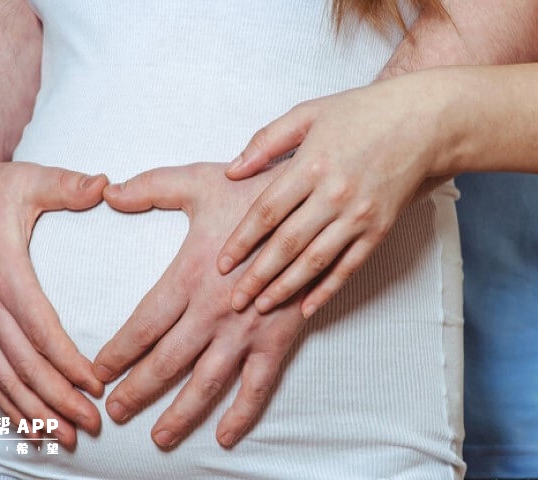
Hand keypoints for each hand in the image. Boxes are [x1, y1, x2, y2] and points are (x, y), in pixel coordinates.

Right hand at [0, 134, 106, 447]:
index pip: (40, 330)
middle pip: (23, 364)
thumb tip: (107, 185)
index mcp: (3, 272)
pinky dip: (4, 401)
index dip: (68, 362)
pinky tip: (24, 423)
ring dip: (31, 411)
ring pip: (1, 376)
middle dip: (57, 399)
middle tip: (89, 425)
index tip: (97, 386)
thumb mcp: (28, 180)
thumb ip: (68, 186)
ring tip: (61, 439)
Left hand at [94, 162, 307, 448]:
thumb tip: (108, 192)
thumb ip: (151, 187)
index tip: (98, 371)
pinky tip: (225, 435)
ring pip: (207, 381)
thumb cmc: (253, 192)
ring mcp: (247, 328)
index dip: (118, 351)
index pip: (144, 324)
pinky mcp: (278, 336)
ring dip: (181, 413)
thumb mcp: (198, 181)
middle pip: (167, 361)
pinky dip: (243, 412)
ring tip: (158, 438)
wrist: (311, 205)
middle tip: (114, 412)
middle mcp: (214, 310)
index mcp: (191, 275)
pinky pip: (259, 383)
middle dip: (138, 390)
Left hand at [217, 75, 453, 317]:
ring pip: (315, 261)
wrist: (427, 120)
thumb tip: (232, 171)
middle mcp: (334, 195)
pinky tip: (307, 308)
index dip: (241, 241)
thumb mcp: (309, 113)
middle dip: (257, 275)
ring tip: (261, 307)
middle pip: (287, 244)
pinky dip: (327, 289)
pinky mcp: (380, 229)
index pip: (266, 213)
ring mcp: (359, 215)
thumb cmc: (363, 113)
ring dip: (285, 288)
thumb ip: (266, 141)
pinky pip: (349, 266)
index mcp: (311, 165)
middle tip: (234, 300)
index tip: (222, 264)